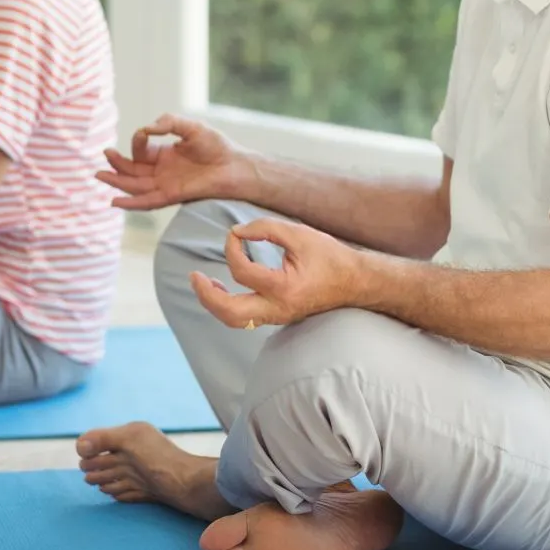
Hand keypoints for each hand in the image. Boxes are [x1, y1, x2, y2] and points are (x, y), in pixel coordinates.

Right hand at [96, 114, 251, 209]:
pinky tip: (114, 200)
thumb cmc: (217, 146)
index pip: (141, 149)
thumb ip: (168, 123)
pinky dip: (131, 203)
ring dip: (117, 182)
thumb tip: (146, 128)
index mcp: (165, 153)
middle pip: (133, 170)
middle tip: (103, 157)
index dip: (138, 141)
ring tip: (99, 176)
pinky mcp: (172, 195)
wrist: (234, 166)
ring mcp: (166, 184)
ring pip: (135, 186)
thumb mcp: (190, 127)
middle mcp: (163, 170)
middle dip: (117, 164)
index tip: (143, 133)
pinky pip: (147, 201)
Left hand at [189, 218, 361, 327]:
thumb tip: (236, 233)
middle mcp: (278, 308)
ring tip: (204, 283)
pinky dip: (227, 305)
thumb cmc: (329, 256)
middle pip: (230, 313)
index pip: (242, 270)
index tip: (235, 233)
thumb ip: (265, 229)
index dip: (232, 247)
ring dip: (214, 303)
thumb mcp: (299, 234)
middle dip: (207, 295)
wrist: (355, 282)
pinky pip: (245, 318)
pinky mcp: (277, 317)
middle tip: (194, 276)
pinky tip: (223, 288)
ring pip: (234, 321)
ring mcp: (277, 317)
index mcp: (284, 288)